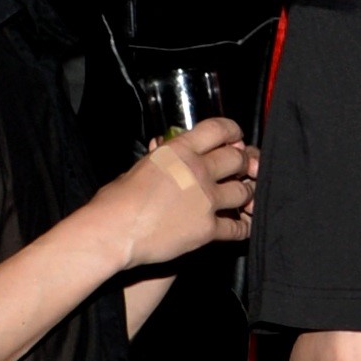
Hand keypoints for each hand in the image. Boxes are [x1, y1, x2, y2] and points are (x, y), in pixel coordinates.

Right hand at [102, 117, 254, 268]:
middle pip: (238, 159)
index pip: (218, 129)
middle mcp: (197, 172)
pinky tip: (242, 224)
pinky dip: (243, 226)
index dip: (232, 131)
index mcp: (179, 151)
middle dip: (244, 163)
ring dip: (247, 193)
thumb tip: (163, 147)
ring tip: (243, 196)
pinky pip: (239, 227)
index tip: (236, 137)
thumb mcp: (139, 167)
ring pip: (245, 192)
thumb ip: (160, 157)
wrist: (113, 231)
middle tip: (243, 168)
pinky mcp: (208, 229)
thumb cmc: (116, 201)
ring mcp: (206, 201)